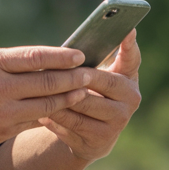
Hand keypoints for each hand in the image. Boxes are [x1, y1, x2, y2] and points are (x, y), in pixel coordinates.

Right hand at [0, 45, 92, 153]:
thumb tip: (16, 57)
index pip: (36, 57)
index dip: (61, 55)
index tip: (79, 53)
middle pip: (48, 82)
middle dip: (74, 77)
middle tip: (91, 73)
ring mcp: (2, 113)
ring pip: (46, 105)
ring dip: (69, 98)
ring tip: (85, 92)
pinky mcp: (1, 131)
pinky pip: (33, 121)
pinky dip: (49, 114)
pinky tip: (61, 109)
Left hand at [38, 30, 141, 161]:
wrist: (91, 137)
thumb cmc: (89, 95)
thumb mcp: (94, 79)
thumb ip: (89, 63)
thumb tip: (68, 50)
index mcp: (128, 79)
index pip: (131, 58)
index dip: (129, 45)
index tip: (127, 29)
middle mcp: (130, 100)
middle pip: (101, 81)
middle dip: (76, 74)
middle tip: (54, 66)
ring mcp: (117, 122)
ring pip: (82, 104)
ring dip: (58, 95)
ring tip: (37, 86)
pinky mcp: (100, 140)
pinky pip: (71, 123)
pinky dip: (53, 115)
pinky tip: (37, 109)